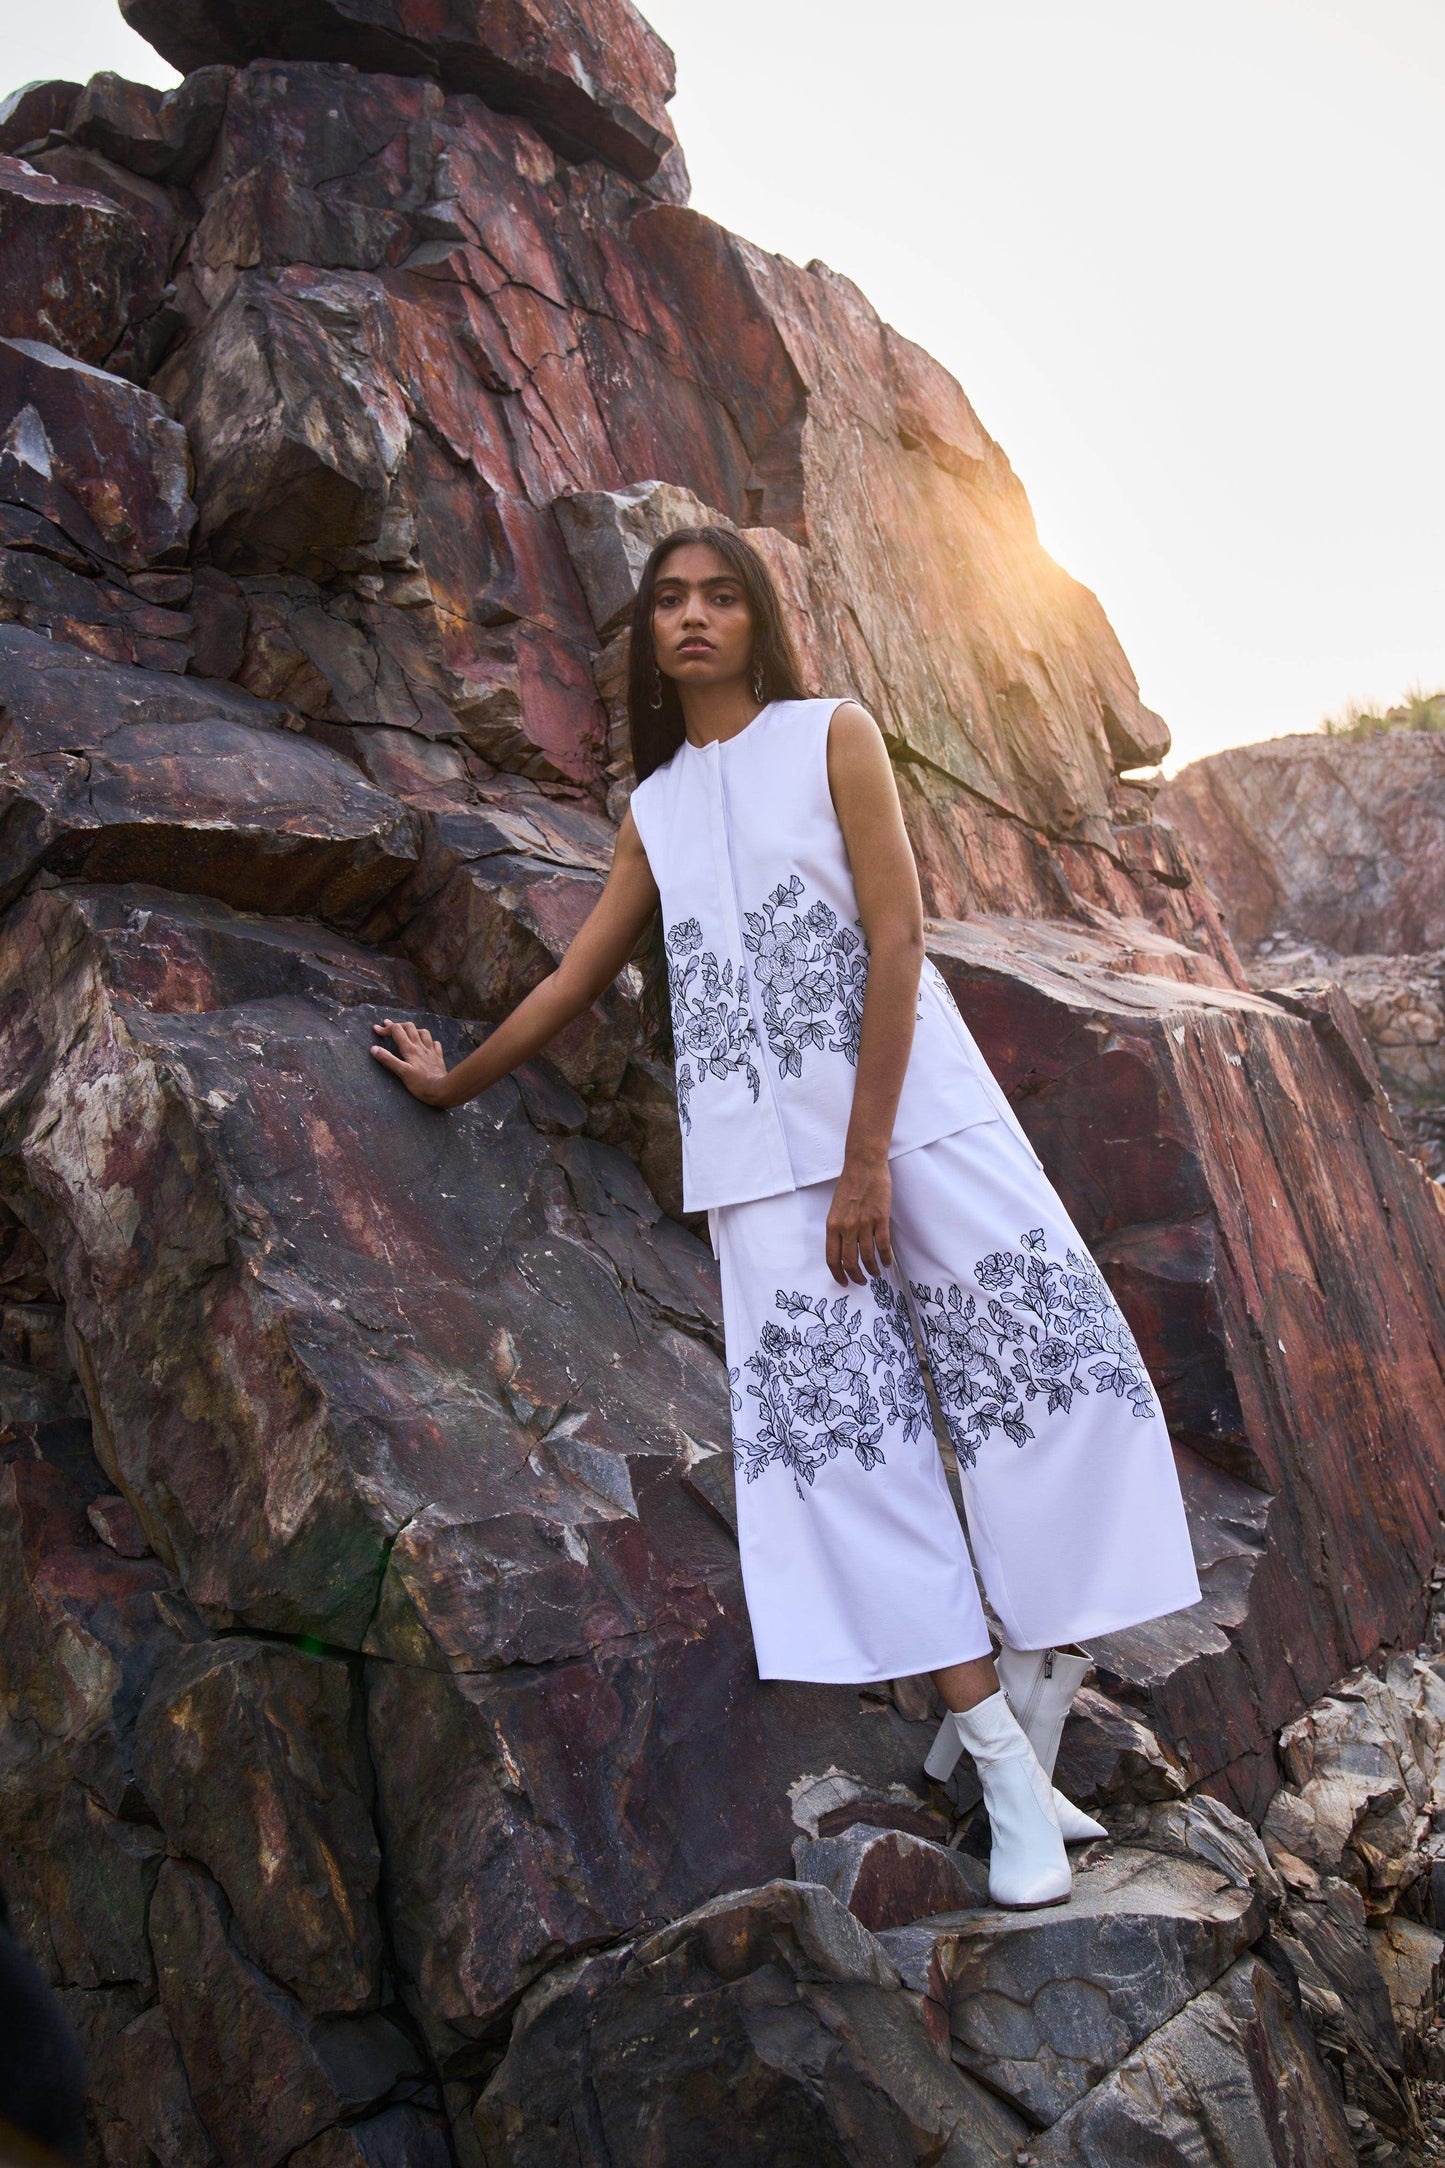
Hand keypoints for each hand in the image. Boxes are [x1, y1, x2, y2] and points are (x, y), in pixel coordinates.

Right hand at [370, 1019, 449, 1105]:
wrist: (442, 1090)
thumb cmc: (420, 1083)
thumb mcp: (402, 1072)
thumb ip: (388, 1060)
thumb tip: (374, 1049)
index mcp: (410, 1049)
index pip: (397, 1031)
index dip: (385, 1028)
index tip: (376, 1029)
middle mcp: (421, 1047)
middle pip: (409, 1027)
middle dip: (398, 1025)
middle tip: (388, 1026)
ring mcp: (431, 1051)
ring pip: (423, 1032)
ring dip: (414, 1030)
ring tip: (408, 1033)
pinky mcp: (438, 1058)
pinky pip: (435, 1044)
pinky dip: (429, 1041)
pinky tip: (427, 1045)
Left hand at [826, 1154, 892, 1285]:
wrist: (864, 1165)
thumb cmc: (849, 1184)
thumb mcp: (836, 1208)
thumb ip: (838, 1228)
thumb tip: (843, 1248)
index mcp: (832, 1225)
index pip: (832, 1258)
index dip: (838, 1274)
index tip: (844, 1282)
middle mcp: (846, 1227)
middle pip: (850, 1262)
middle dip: (856, 1277)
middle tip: (862, 1282)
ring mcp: (864, 1223)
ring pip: (868, 1257)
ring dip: (873, 1270)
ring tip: (876, 1274)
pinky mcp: (881, 1219)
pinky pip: (883, 1245)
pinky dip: (886, 1258)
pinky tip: (888, 1263)